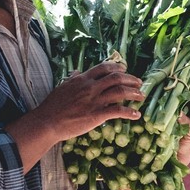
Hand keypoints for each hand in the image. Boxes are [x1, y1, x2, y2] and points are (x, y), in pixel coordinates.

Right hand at [7, 61, 142, 170]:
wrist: (47, 122)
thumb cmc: (52, 106)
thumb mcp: (62, 87)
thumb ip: (72, 79)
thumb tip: (76, 72)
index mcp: (82, 80)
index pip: (103, 68)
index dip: (117, 67)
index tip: (124, 69)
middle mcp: (90, 87)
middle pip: (116, 78)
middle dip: (131, 79)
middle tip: (139, 83)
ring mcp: (94, 101)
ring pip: (120, 92)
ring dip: (134, 93)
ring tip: (141, 96)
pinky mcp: (96, 115)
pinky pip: (117, 111)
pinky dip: (129, 112)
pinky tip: (136, 115)